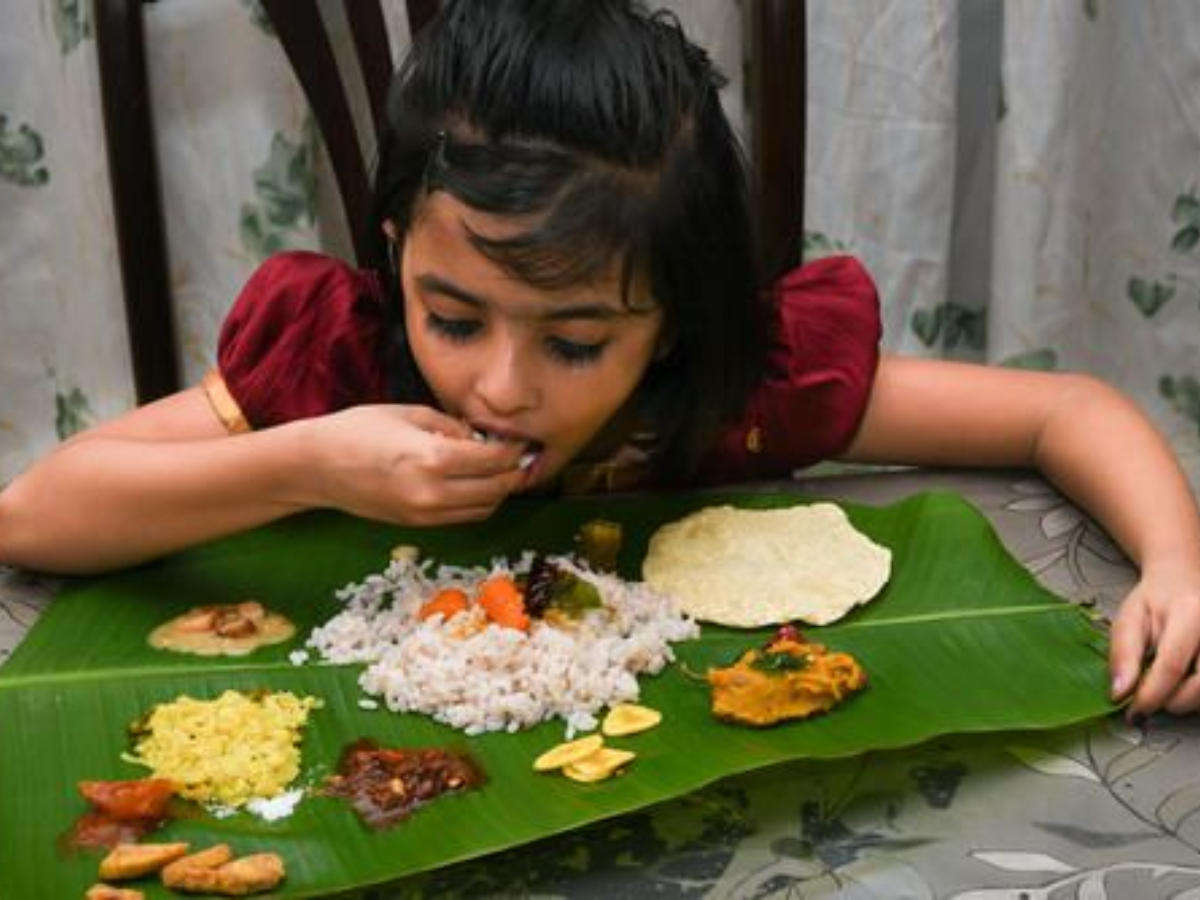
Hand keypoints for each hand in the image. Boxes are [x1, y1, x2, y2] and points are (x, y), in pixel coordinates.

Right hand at [303, 404, 529, 525]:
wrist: (316, 467)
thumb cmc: (358, 430)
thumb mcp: (409, 414)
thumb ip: (451, 427)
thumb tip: (481, 438)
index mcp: (431, 458)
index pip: (493, 460)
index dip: (514, 450)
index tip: (521, 439)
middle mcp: (432, 492)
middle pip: (496, 489)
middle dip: (515, 473)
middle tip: (522, 456)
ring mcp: (425, 513)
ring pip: (484, 509)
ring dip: (500, 491)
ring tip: (502, 470)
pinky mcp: (417, 524)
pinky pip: (463, 518)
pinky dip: (479, 503)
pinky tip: (478, 484)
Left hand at [1110, 561, 1199, 718]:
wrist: (1183, 581)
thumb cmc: (1154, 602)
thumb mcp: (1129, 620)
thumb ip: (1123, 655)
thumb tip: (1119, 692)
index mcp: (1189, 614)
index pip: (1172, 666)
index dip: (1152, 695)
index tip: (1134, 711)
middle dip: (1173, 702)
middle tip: (1150, 700)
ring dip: (1188, 702)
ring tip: (1167, 689)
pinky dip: (1197, 694)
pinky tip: (1183, 686)